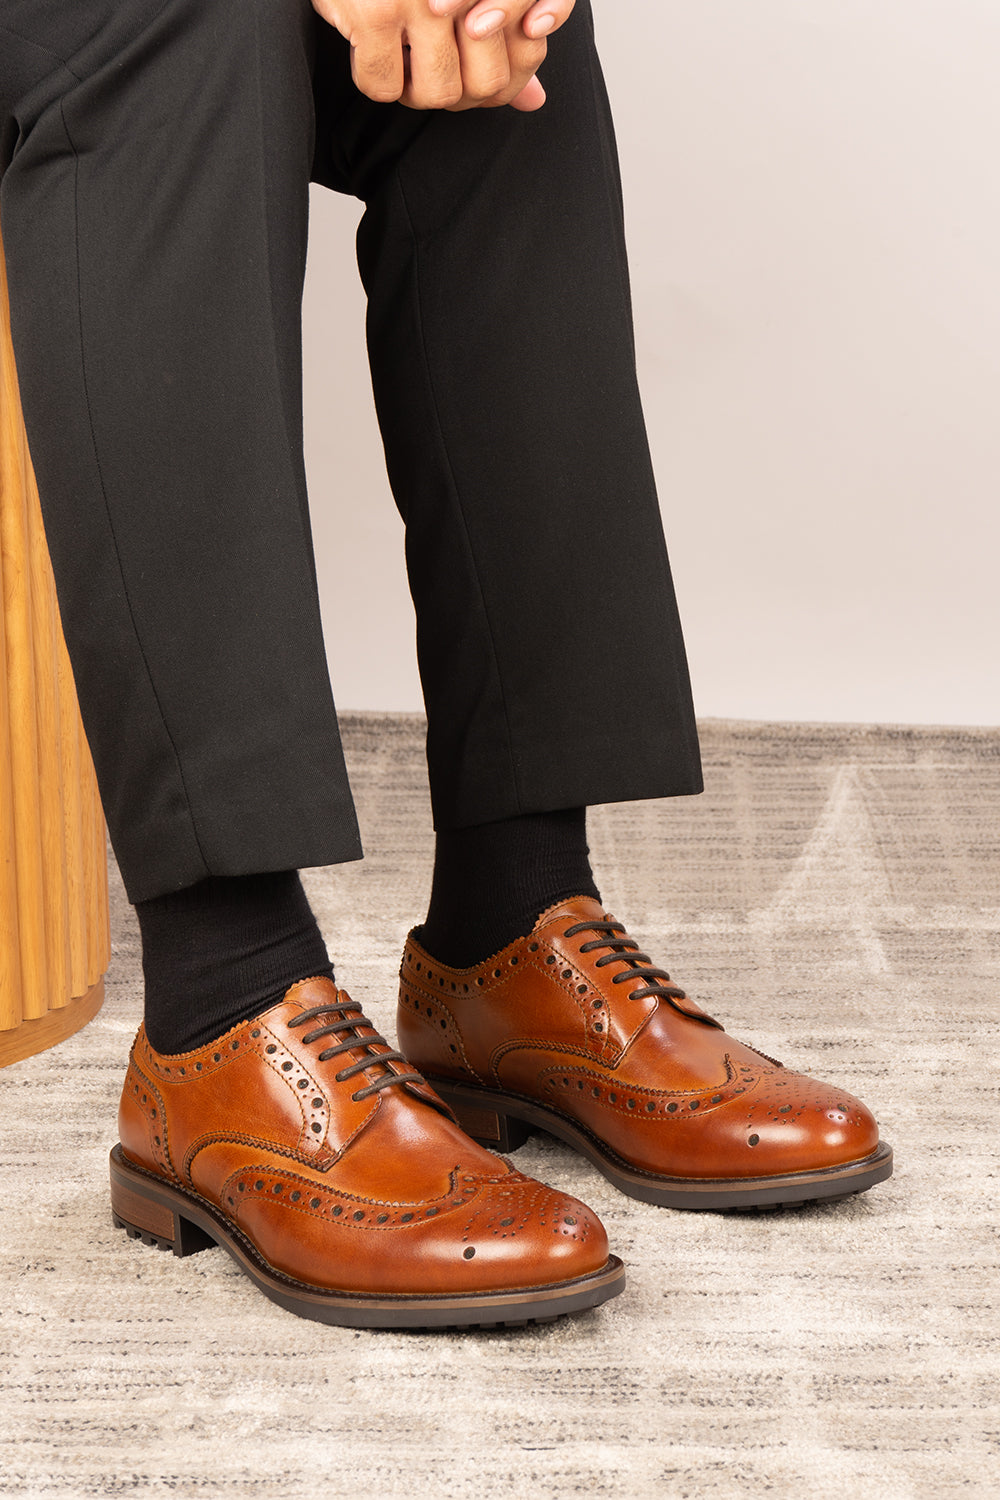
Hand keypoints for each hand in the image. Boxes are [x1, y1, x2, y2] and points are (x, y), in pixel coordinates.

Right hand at [311, 0, 574, 111]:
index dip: (495, 83)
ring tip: (397, 56)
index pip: (522, 62)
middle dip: (455, 90)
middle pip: (486, 84)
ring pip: (438, 91)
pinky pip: (386, 86)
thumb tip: (535, 100)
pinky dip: (372, 79)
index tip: (462, 65)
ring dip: (412, 89)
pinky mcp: (376, 11)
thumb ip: (502, 43)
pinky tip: (365, 46)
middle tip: (424, 65)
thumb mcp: (462, 4)